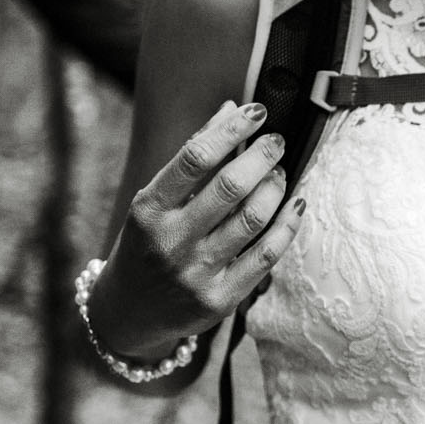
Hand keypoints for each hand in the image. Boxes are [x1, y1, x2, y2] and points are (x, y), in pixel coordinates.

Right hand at [87, 101, 304, 358]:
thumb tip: (229, 111)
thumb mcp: (153, 201)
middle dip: (262, 155)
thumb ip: (190, 158)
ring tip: (279, 172)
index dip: (231, 129)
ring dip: (275, 187)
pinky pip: (266, 255)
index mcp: (148, 210)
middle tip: (276, 141)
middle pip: (229, 186)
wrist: (129, 313)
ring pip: (253, 219)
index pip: (194, 158)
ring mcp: (196, 274)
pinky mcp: (220, 299)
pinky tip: (294, 205)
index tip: (256, 112)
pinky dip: (287, 225)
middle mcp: (170, 242)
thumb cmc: (147, 244)